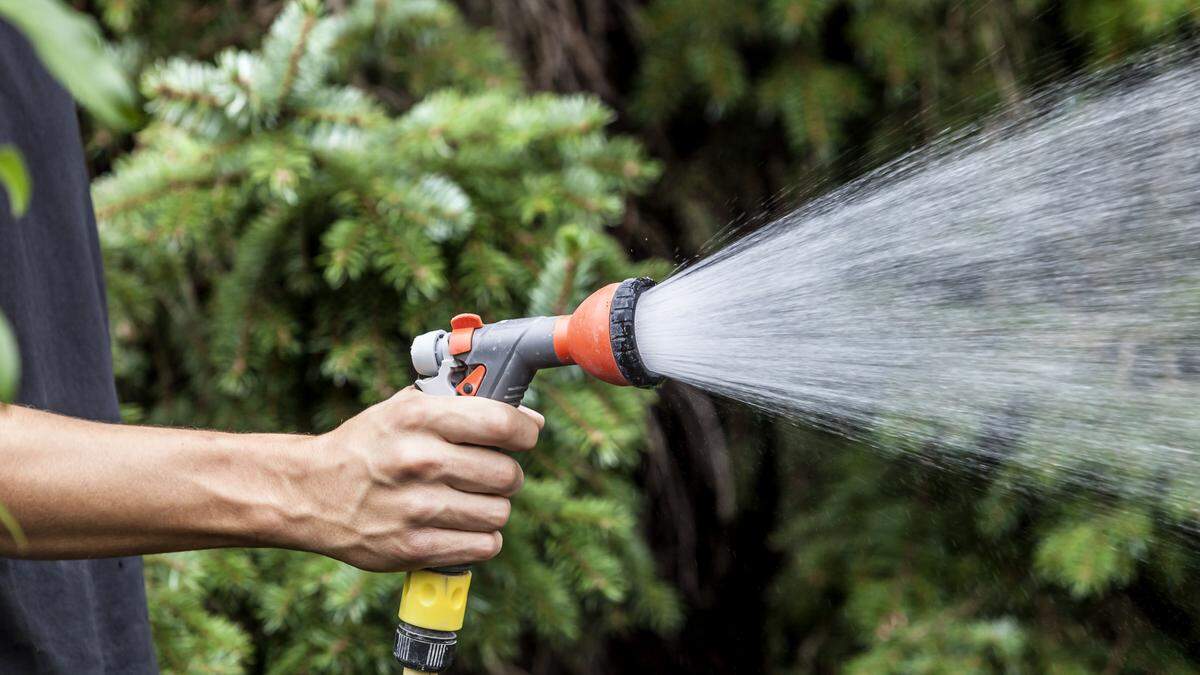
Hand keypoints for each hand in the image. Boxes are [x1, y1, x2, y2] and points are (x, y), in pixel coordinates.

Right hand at [279, 387, 543, 571]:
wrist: (310, 492)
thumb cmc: (369, 444)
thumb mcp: (405, 408)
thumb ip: (463, 406)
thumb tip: (530, 419)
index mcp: (418, 417)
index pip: (501, 423)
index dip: (525, 431)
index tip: (524, 436)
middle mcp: (419, 460)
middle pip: (507, 474)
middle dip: (507, 474)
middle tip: (489, 473)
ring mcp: (416, 507)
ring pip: (500, 513)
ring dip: (493, 508)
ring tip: (468, 500)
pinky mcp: (413, 547)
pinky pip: (483, 545)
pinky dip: (480, 538)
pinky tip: (460, 525)